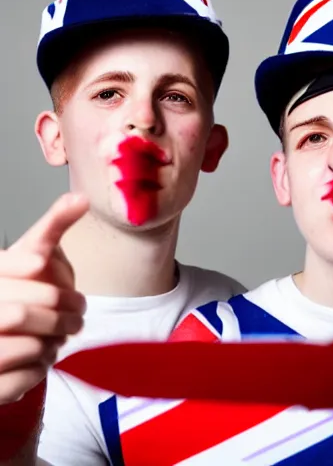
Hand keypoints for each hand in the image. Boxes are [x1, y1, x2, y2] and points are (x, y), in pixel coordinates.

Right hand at [0, 193, 88, 403]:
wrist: (2, 328)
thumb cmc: (20, 283)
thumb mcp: (34, 249)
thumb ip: (55, 223)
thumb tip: (82, 198)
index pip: (7, 266)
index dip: (24, 266)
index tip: (41, 264)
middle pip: (21, 312)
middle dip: (62, 314)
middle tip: (80, 315)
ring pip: (25, 344)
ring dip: (54, 340)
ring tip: (63, 334)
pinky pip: (22, 379)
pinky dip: (41, 367)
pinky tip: (44, 355)